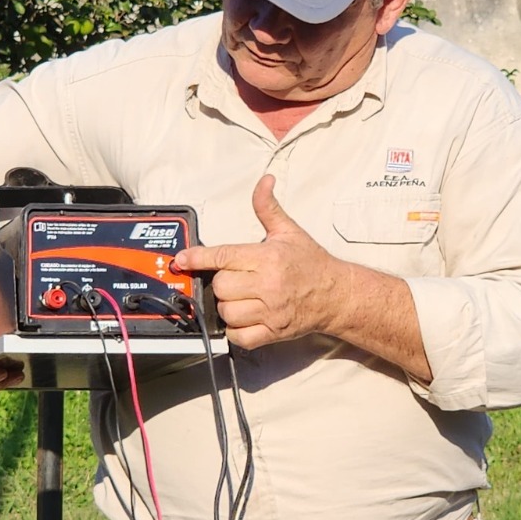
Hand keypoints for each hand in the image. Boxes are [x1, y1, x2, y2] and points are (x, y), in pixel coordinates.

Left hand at [172, 175, 347, 349]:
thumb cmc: (312, 264)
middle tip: (234, 279)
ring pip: (226, 312)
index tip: (183, 259)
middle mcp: (268, 285)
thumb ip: (268, 207)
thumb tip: (264, 182)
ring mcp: (271, 311)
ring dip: (226, 306)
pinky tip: (242, 318)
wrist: (337, 294)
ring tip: (239, 298)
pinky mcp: (273, 331)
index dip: (198, 258)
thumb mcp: (289, 231)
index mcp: (269, 258)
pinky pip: (240, 337)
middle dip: (221, 282)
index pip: (223, 256)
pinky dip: (235, 330)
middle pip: (221, 286)